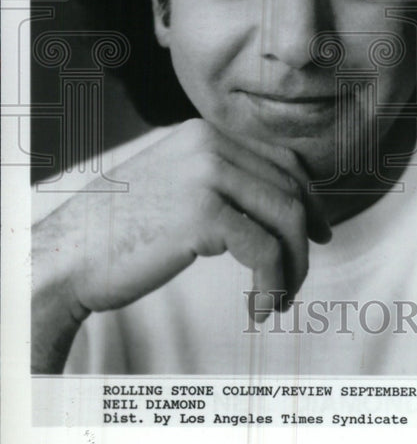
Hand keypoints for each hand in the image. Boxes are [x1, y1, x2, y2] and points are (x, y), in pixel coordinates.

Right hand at [32, 119, 330, 371]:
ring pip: (287, 220)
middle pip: (290, 191)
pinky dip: (273, 286)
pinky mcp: (201, 214)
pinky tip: (258, 309)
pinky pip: (266, 252)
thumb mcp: (176, 186)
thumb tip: (281, 205)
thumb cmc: (121, 230)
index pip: (282, 162)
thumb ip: (221, 182)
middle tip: (297, 279)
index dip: (311, 200)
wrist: (69, 254)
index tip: (320, 234)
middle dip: (303, 241)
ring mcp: (205, 175)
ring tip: (276, 300)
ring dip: (292, 268)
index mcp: (204, 134)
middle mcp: (208, 144)